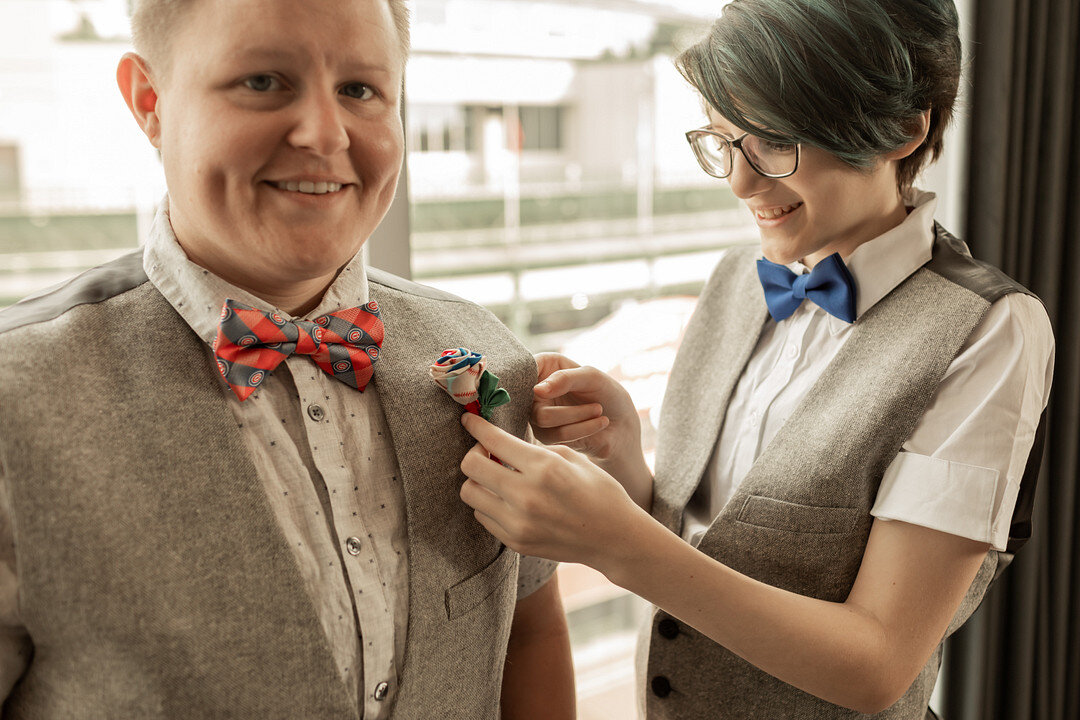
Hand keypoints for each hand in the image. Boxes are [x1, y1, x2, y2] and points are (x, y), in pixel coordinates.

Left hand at [458, 412, 651, 571]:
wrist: (615, 538)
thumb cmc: (599, 491)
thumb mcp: (571, 457)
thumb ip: (533, 450)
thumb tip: (503, 443)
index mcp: (544, 467)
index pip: (493, 440)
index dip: (475, 425)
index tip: (469, 419)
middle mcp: (526, 496)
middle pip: (470, 466)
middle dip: (474, 452)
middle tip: (487, 451)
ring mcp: (519, 523)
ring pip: (470, 493)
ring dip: (478, 480)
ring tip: (497, 476)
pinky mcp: (516, 542)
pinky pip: (483, 516)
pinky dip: (488, 503)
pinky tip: (507, 498)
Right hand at [532, 351, 649, 477]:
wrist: (622, 425)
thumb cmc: (607, 393)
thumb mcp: (591, 377)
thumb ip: (564, 378)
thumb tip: (536, 391)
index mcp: (544, 366)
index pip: (523, 367)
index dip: (533, 377)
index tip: (550, 387)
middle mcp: (535, 389)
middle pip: (532, 397)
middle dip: (569, 403)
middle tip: (598, 405)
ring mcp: (537, 414)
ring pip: (543, 418)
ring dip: (578, 416)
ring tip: (599, 411)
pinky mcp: (545, 435)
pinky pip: (556, 434)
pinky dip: (583, 429)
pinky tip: (601, 423)